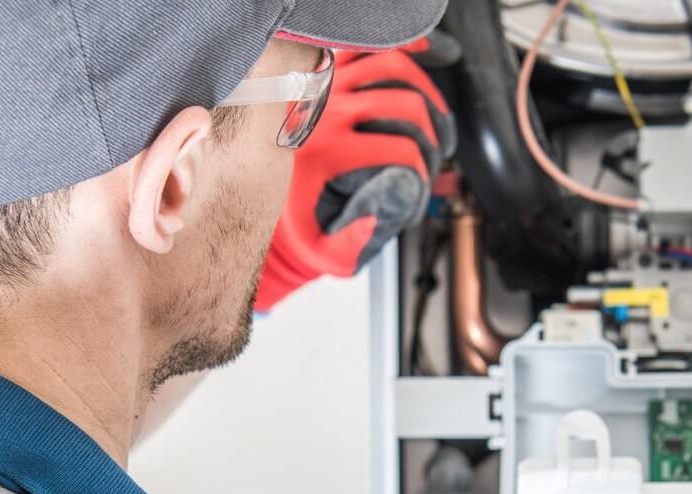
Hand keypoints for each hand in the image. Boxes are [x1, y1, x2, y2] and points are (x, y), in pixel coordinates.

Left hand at [255, 37, 457, 311]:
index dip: (424, 169)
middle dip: (430, 133)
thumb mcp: (323, 247)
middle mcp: (326, 113)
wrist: (258, 190)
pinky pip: (368, 49)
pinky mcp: (326, 72)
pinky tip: (419, 65)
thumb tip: (380, 219)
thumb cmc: (297, 218)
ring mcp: (327, 86)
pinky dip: (400, 51)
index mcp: (327, 152)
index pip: (400, 149)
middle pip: (404, 103)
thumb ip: (353, 243)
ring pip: (392, 67)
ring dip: (424, 91)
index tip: (422, 181)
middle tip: (433, 153)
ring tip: (432, 119)